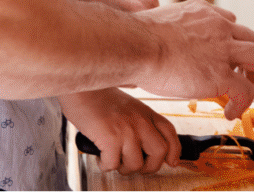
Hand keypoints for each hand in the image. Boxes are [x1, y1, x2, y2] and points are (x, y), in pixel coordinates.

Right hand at [60, 88, 180, 173]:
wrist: (79, 85)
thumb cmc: (96, 95)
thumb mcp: (126, 104)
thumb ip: (137, 120)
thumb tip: (142, 143)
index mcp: (144, 111)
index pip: (169, 133)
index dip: (174, 150)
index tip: (171, 161)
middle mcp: (139, 121)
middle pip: (160, 152)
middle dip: (150, 166)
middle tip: (137, 166)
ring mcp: (126, 130)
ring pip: (136, 164)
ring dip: (123, 168)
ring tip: (113, 159)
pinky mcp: (110, 138)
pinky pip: (112, 164)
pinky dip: (105, 165)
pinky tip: (100, 156)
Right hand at [133, 0, 253, 119]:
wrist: (135, 45)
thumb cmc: (135, 38)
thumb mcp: (159, 23)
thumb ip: (170, 32)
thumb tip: (158, 46)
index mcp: (201, 12)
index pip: (229, 22)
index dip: (229, 42)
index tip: (222, 57)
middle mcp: (217, 25)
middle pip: (252, 37)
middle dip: (249, 59)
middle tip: (238, 76)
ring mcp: (222, 48)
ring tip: (241, 94)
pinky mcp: (221, 73)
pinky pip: (246, 90)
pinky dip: (242, 104)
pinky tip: (229, 113)